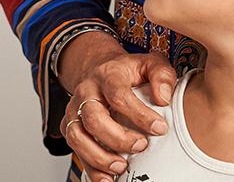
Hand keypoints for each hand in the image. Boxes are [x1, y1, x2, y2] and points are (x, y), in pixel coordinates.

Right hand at [58, 32, 177, 181]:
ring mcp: (74, 109)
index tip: (159, 128)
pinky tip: (107, 178)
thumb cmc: (129, 72)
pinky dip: (90, 168)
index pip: (118, 95)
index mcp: (108, 74)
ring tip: (121, 167)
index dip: (139, 114)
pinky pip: (74, 149)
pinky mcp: (70, 126)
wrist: (101, 70)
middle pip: (93, 117)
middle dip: (118, 138)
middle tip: (141, 146)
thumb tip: (164, 97)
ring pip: (77, 136)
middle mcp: (86, 91)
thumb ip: (162, 75)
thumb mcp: (150, 64)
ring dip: (99, 156)